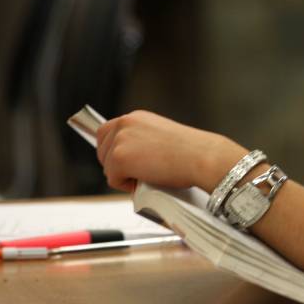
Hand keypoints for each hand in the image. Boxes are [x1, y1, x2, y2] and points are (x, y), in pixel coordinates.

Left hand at [96, 110, 245, 193]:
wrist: (202, 157)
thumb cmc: (191, 151)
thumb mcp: (160, 137)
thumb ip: (141, 140)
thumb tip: (128, 158)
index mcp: (136, 117)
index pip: (106, 133)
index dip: (112, 151)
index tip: (124, 162)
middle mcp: (125, 124)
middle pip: (101, 151)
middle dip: (115, 165)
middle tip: (140, 171)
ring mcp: (120, 140)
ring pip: (107, 167)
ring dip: (124, 176)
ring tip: (149, 174)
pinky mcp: (119, 159)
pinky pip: (112, 180)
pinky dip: (127, 185)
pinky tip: (147, 179)